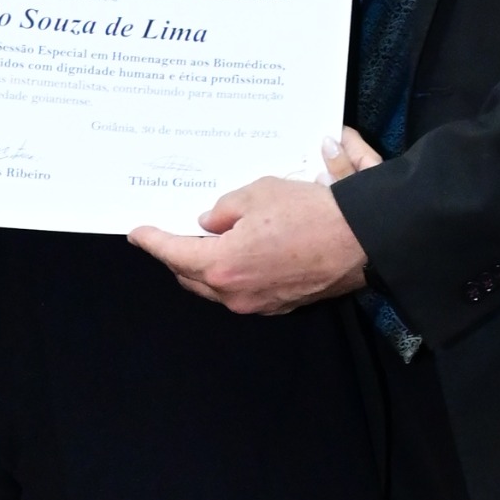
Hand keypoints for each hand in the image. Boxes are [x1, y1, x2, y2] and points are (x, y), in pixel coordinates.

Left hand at [131, 134, 378, 315]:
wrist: (361, 241)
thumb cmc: (311, 213)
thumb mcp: (258, 194)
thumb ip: (224, 210)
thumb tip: (210, 222)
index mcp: (222, 265)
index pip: (174, 255)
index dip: (153, 242)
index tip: (138, 234)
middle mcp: (235, 293)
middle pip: (190, 277)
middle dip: (177, 256)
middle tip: (172, 234)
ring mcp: (258, 304)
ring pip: (217, 289)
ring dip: (206, 268)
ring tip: (207, 242)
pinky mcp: (279, 305)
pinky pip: (243, 292)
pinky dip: (233, 275)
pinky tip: (241, 254)